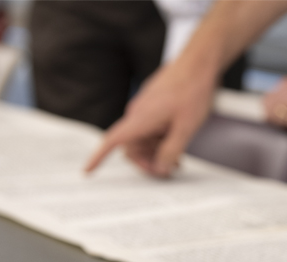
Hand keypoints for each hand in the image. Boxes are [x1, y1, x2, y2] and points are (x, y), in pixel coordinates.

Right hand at [85, 61, 214, 177]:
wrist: (199, 64)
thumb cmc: (193, 90)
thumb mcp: (186, 128)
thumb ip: (171, 151)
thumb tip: (160, 169)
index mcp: (140, 119)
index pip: (112, 141)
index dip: (98, 157)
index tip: (87, 171)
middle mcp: (138, 114)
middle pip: (131, 147)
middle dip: (147, 162)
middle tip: (167, 171)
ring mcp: (146, 110)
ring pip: (143, 140)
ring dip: (156, 153)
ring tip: (177, 161)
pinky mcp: (155, 107)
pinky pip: (151, 130)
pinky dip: (160, 141)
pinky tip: (176, 146)